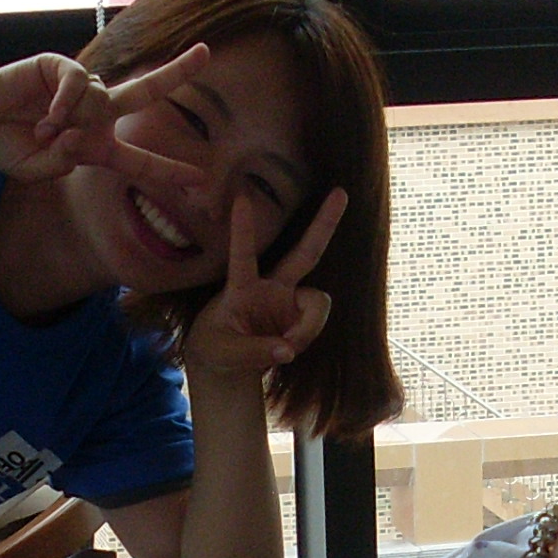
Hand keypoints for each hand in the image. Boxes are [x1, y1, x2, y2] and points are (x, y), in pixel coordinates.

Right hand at [0, 43, 211, 191]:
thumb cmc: (8, 146)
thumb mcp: (37, 170)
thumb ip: (62, 162)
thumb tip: (78, 136)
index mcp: (96, 146)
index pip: (139, 161)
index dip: (167, 170)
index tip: (199, 178)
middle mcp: (95, 114)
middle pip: (146, 92)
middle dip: (177, 72)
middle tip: (207, 52)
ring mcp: (80, 89)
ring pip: (102, 97)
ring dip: (74, 120)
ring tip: (42, 130)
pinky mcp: (60, 67)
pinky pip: (79, 83)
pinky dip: (65, 101)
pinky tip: (47, 116)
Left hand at [183, 190, 346, 379]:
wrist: (227, 365)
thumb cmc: (216, 351)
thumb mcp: (223, 355)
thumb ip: (254, 352)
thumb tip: (288, 350)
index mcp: (241, 288)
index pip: (242, 256)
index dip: (243, 231)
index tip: (241, 199)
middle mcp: (270, 286)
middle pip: (305, 252)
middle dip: (324, 224)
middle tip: (341, 192)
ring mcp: (290, 300)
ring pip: (318, 302)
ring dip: (308, 328)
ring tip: (286, 349)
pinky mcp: (302, 316)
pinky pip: (316, 323)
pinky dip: (306, 338)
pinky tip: (288, 350)